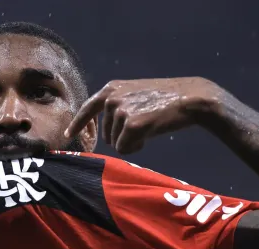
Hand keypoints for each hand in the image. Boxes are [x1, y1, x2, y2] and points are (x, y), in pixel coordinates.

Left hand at [65, 77, 221, 153]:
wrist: (190, 98)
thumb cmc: (166, 99)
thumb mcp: (136, 95)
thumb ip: (118, 105)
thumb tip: (105, 131)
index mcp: (111, 89)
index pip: (87, 108)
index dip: (77, 124)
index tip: (68, 135)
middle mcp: (112, 98)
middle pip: (105, 134)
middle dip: (122, 137)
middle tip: (143, 126)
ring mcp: (120, 110)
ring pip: (115, 143)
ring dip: (131, 142)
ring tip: (149, 127)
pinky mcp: (131, 124)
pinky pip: (125, 148)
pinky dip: (136, 147)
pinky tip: (149, 135)